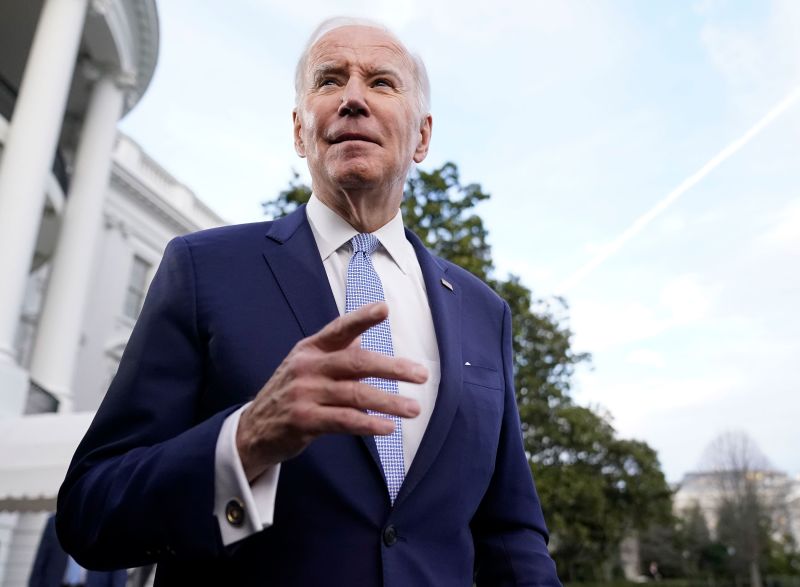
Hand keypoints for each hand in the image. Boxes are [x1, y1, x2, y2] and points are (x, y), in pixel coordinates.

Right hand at [236, 302, 426, 481]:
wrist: (253, 430)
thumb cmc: (290, 394)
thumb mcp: (307, 366)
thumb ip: (336, 353)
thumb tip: (365, 337)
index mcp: (311, 349)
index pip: (339, 329)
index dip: (362, 318)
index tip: (384, 309)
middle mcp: (308, 367)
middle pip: (357, 362)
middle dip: (393, 367)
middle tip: (421, 374)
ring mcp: (305, 393)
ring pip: (356, 394)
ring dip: (390, 401)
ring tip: (414, 408)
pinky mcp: (304, 420)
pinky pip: (344, 420)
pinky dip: (369, 423)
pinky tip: (388, 427)